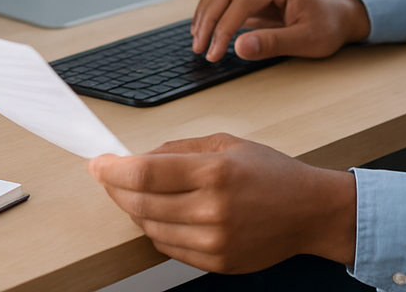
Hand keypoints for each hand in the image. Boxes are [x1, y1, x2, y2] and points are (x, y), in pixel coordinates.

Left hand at [88, 133, 356, 273]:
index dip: (113, 169)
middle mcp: (211, 209)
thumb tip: (140, 156)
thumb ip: (181, 149)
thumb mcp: (228, 143)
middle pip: (140, 202)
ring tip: (139, 191)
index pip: (146, 173)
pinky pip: (168, 247)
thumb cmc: (271, 172)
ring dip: (135, 208)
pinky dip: (157, 228)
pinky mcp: (214, 262)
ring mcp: (212, 241)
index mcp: (215, 171)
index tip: (98, 163)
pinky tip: (163, 212)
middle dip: (116, 187)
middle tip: (108, 175)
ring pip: (150, 227)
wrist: (307, 210)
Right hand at [190, 0, 370, 61]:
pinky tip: (206, 29)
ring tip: (198, 40)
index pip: (239, 5)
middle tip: (199, 49)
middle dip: (207, 21)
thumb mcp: (306, 40)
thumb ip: (272, 43)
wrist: (341, 12)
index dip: (222, 31)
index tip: (214, 54)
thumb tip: (239, 46)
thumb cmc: (328, 24)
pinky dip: (212, 10)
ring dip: (205, 13)